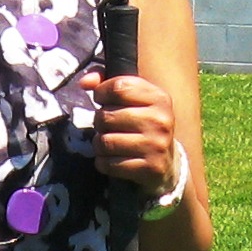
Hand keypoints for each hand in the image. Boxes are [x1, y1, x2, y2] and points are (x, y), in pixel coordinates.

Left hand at [93, 71, 178, 194]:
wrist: (166, 161)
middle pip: (106, 116)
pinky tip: (112, 159)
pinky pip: (109, 164)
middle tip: (107, 127)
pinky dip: (103, 163)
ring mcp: (156, 145)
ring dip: (99, 144)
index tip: (102, 100)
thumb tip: (85, 82)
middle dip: (99, 122)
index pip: (118, 87)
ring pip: (105, 142)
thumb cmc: (142, 124)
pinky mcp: (150, 168)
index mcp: (159, 97)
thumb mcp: (133, 98)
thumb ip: (107, 82)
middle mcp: (160, 120)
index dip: (101, 92)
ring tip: (109, 143)